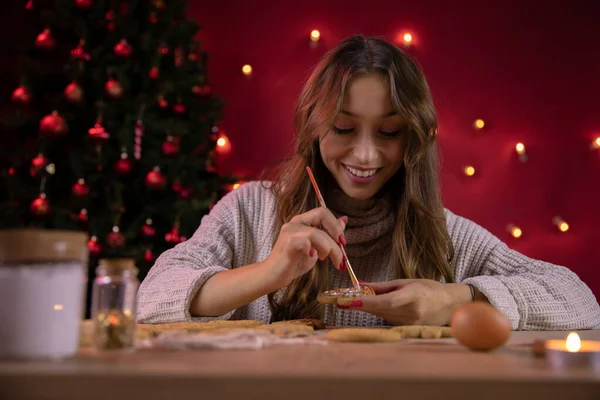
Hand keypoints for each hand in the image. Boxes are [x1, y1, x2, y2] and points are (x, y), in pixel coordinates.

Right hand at [264, 207, 347, 289]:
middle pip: (322, 214)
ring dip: (328, 248)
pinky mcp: (288, 242)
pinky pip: (308, 241)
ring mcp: (290, 230)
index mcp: (302, 221)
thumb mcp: (316, 248)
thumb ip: (327, 235)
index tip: (342, 242)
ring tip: (325, 259)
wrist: (273, 275)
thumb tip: (343, 221)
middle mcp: (296, 222)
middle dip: (336, 232)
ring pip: (318, 232)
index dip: (336, 225)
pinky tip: (311, 257)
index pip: (323, 212)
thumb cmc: (293, 262)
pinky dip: (314, 250)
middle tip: (340, 250)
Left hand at [340, 279, 471, 325]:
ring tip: (362, 299)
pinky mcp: (407, 329)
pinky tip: (382, 306)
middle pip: (380, 310)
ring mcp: (410, 324)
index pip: (387, 301)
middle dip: (360, 304)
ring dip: (370, 308)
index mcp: (413, 297)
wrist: (449, 304)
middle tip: (342, 299)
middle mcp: (411, 313)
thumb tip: (359, 285)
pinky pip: (387, 320)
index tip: (351, 301)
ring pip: (381, 315)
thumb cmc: (428, 289)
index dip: (368, 302)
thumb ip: (381, 286)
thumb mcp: (405, 282)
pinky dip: (380, 313)